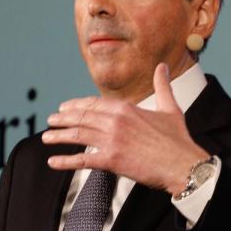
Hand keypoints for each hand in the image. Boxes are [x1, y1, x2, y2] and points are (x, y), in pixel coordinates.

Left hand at [42, 63, 208, 194]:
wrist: (184, 164)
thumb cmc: (178, 139)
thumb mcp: (170, 107)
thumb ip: (162, 85)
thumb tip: (162, 65)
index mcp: (126, 108)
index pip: (93, 104)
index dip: (77, 106)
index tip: (65, 108)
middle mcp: (115, 121)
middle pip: (81, 118)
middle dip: (63, 119)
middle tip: (51, 120)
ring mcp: (111, 141)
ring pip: (77, 136)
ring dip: (59, 136)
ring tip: (46, 137)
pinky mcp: (111, 160)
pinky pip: (82, 160)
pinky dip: (65, 161)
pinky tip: (52, 162)